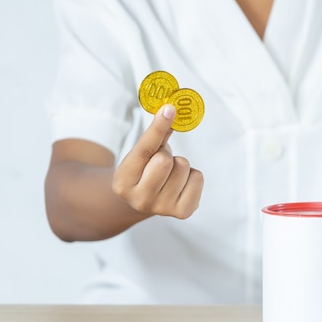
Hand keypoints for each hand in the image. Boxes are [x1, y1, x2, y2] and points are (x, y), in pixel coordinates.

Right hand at [112, 104, 203, 218]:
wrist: (144, 200)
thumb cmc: (144, 171)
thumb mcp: (141, 154)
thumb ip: (155, 135)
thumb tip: (171, 110)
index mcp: (123, 181)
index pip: (144, 150)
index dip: (157, 128)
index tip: (169, 109)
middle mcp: (140, 199)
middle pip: (165, 160)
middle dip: (167, 154)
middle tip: (160, 162)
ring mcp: (162, 208)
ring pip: (183, 167)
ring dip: (180, 165)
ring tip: (170, 174)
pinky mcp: (182, 211)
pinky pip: (198, 178)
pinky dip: (192, 175)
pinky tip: (180, 183)